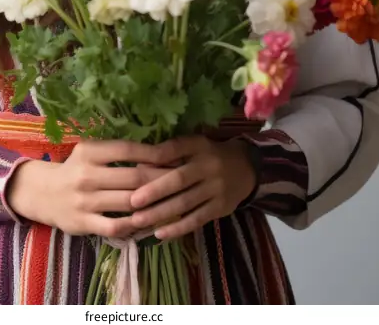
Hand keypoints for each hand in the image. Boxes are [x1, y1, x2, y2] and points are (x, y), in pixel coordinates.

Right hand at [6, 139, 168, 238]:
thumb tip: (156, 150)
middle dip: (161, 179)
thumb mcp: (90, 151)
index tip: (173, 156)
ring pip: (128, 203)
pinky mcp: (84, 223)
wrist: (43, 193)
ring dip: (153, 204)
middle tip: (181, 180)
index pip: (127, 150)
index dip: (153, 153)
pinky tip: (149, 221)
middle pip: (133, 178)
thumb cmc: (75, 168)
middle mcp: (86, 175)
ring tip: (173, 201)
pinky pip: (116, 227)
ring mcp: (85, 201)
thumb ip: (116, 151)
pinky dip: (135, 225)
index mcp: (89, 152)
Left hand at [128, 136, 256, 240]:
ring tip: (138, 220)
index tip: (135, 167)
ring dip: (160, 213)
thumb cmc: (208, 155)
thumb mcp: (194, 145)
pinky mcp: (221, 208)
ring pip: (185, 203)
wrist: (245, 168)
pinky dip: (178, 228)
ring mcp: (216, 188)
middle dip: (154, 191)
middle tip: (132, 202)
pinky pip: (196, 219)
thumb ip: (170, 152)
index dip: (156, 157)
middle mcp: (209, 166)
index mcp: (199, 146)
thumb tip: (139, 164)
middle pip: (179, 179)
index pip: (176, 149)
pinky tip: (160, 233)